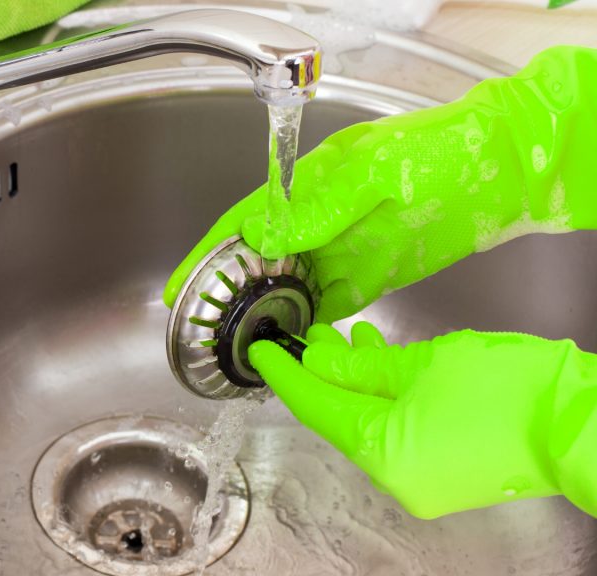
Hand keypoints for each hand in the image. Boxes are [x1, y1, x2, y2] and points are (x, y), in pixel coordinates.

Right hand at [164, 46, 596, 323]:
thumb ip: (318, 209)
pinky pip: (331, 301)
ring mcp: (344, 249)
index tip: (181, 286)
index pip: (244, 223)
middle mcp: (319, 221)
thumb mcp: (371, 174)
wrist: (499, 170)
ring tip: (240, 342)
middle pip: (260, 260)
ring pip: (291, 285)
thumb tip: (261, 236)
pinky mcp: (373, 273)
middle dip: (230, 290)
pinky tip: (293, 341)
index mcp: (308, 187)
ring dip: (267, 311)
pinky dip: (310, 321)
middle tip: (204, 325)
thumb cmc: (437, 152)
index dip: (208, 254)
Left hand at [249, 322, 596, 518]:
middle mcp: (396, 478)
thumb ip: (364, 365)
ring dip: (357, 380)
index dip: (286, 376)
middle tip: (305, 333)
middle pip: (343, 417)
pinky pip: (401, 431)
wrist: (585, 423)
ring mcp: (423, 481)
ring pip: (373, 422)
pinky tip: (382, 359)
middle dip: (324, 373)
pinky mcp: (447, 473)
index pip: (317, 409)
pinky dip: (387, 397)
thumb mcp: (425, 363)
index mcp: (384, 453)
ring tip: (341, 336)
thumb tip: (321, 360)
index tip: (262, 351)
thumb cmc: (510, 389)